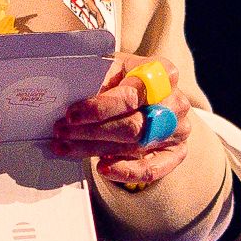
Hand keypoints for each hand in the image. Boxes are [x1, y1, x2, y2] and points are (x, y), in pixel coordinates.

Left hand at [51, 58, 189, 192]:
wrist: (147, 94)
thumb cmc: (124, 79)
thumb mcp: (111, 69)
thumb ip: (97, 79)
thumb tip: (69, 97)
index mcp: (163, 73)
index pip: (131, 95)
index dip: (100, 108)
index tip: (71, 114)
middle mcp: (176, 101)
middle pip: (132, 125)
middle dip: (91, 131)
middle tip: (62, 131)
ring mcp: (178, 129)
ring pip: (134, 146)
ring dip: (95, 149)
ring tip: (66, 146)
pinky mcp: (175, 152)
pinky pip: (152, 169)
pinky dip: (126, 171)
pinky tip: (103, 167)